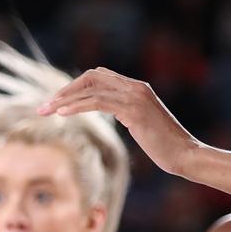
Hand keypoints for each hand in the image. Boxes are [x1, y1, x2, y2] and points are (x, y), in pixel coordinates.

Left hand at [39, 67, 196, 176]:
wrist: (185, 154)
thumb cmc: (166, 145)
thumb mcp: (143, 124)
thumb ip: (128, 113)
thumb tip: (114, 114)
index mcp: (138, 88)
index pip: (100, 76)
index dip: (76, 87)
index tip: (58, 102)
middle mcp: (136, 87)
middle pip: (92, 77)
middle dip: (66, 89)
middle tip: (45, 106)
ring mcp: (135, 97)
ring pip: (91, 89)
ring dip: (64, 99)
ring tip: (45, 111)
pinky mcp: (134, 110)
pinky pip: (98, 102)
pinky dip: (77, 106)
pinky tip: (62, 113)